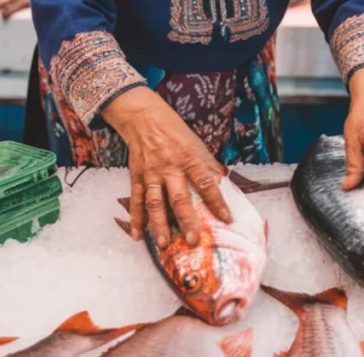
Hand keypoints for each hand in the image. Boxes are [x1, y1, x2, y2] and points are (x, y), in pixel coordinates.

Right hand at [102, 86, 230, 247]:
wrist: (145, 119)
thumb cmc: (176, 133)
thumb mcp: (197, 145)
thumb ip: (208, 167)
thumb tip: (224, 186)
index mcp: (189, 159)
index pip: (206, 183)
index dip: (217, 202)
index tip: (227, 219)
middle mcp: (170, 168)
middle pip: (179, 197)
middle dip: (186, 220)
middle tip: (193, 240)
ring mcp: (151, 174)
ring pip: (155, 203)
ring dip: (159, 225)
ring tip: (164, 244)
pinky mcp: (137, 177)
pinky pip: (136, 201)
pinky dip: (136, 219)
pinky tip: (137, 236)